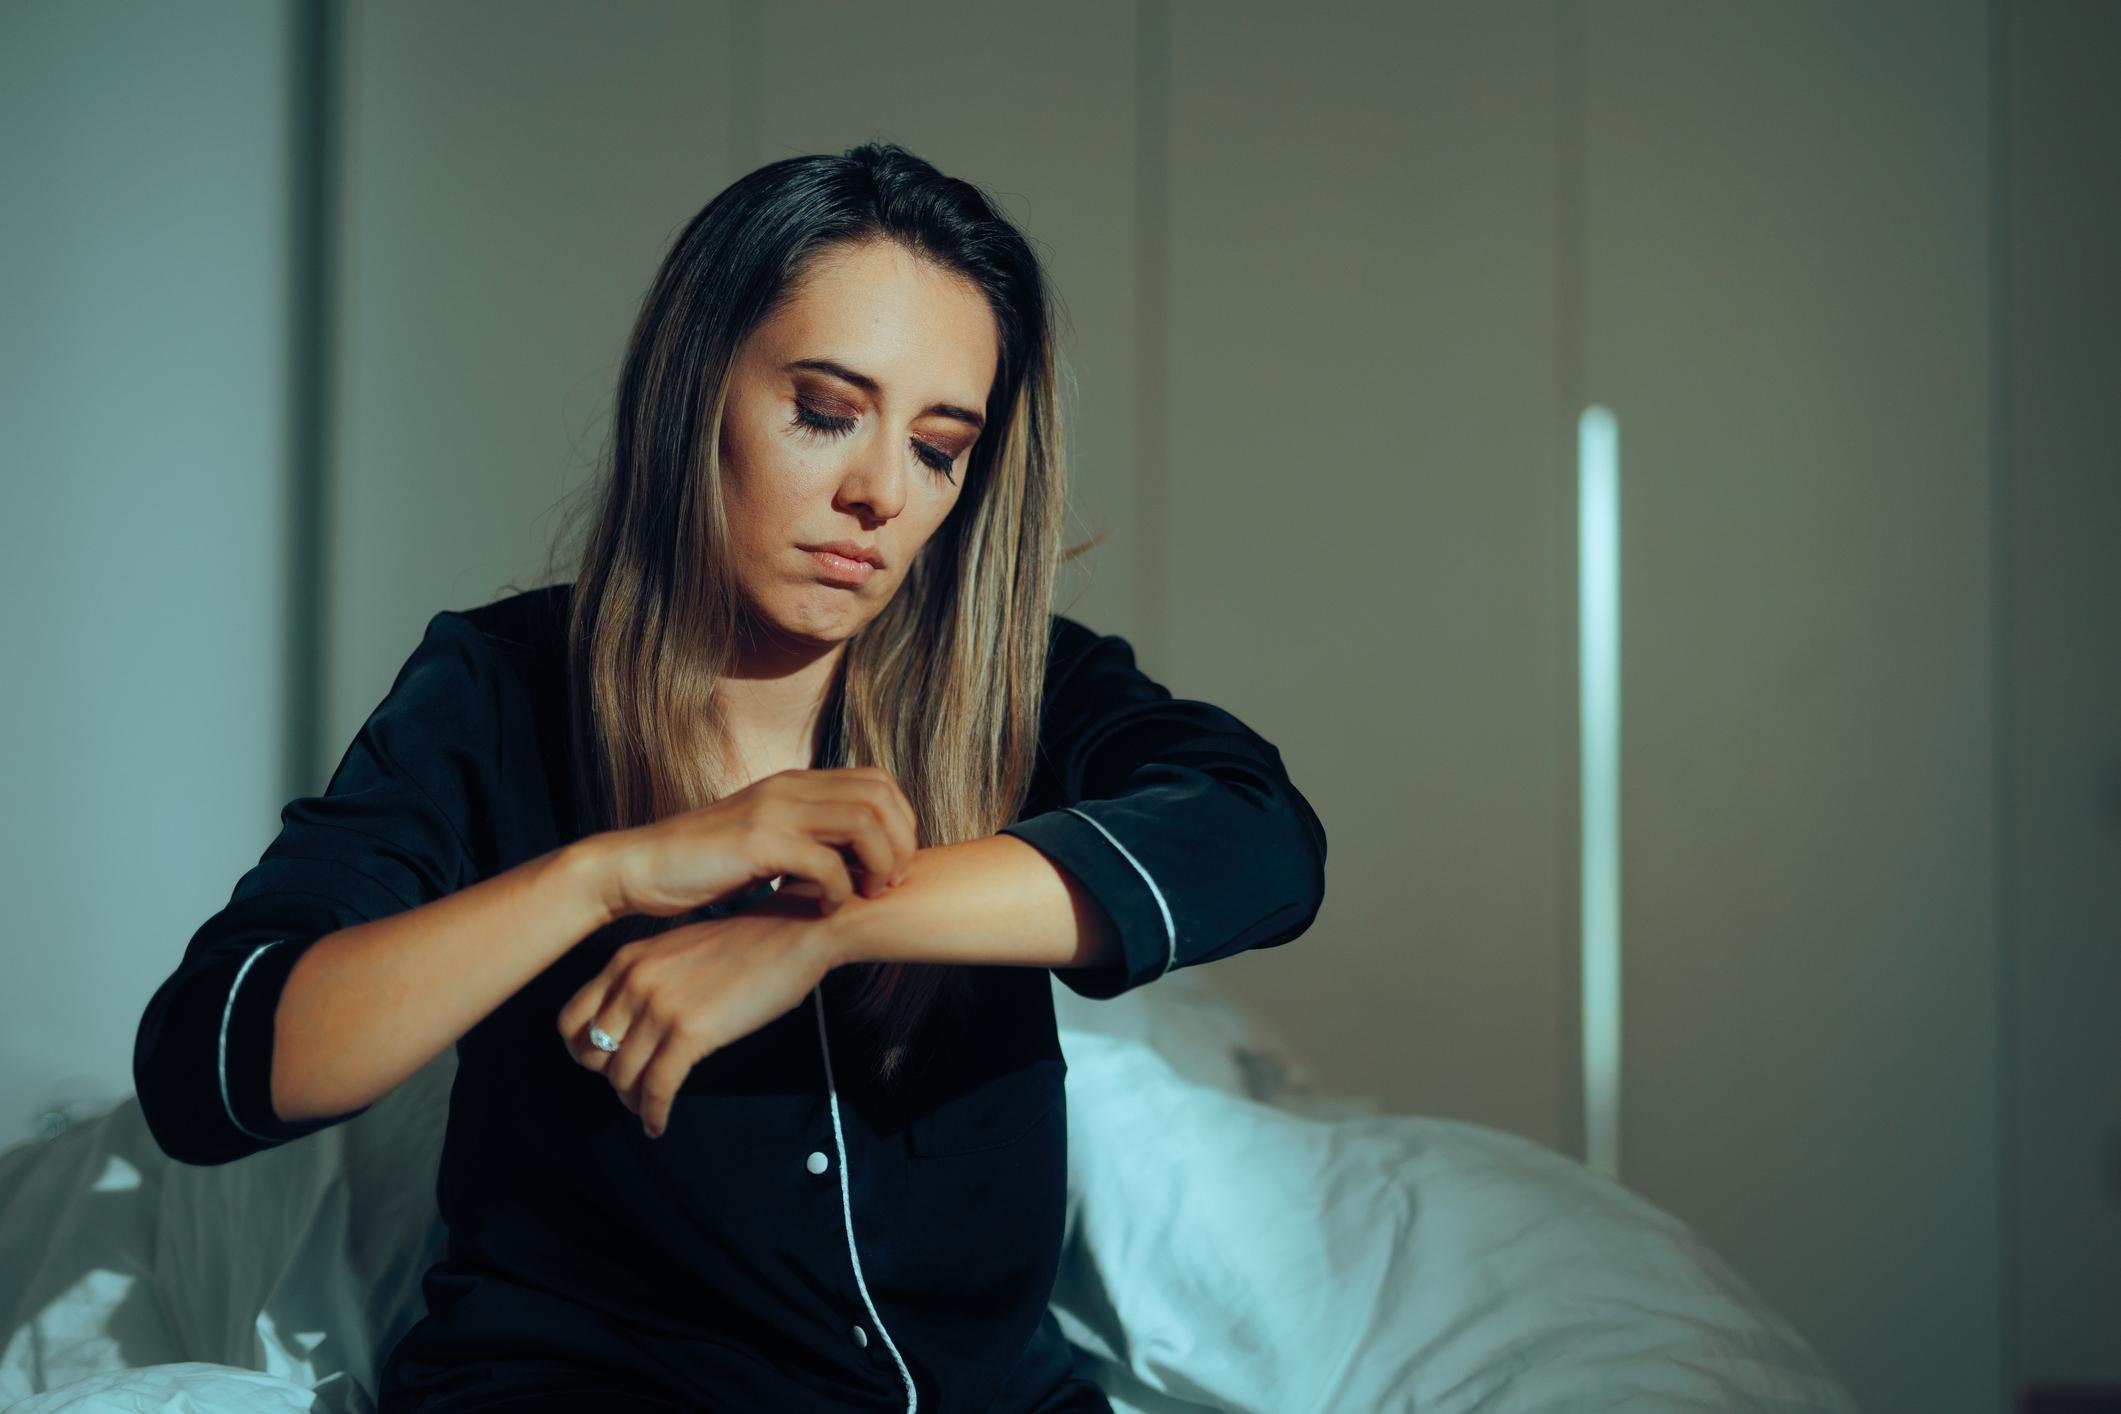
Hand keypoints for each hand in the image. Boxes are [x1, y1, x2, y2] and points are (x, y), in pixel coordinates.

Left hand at [555, 890, 840, 1137]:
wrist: (796, 933)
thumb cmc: (751, 943)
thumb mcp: (680, 950)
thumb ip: (651, 980)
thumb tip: (638, 1023)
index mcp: (628, 961)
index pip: (572, 1019)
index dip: (582, 1051)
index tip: (603, 1064)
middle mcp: (635, 982)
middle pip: (595, 1054)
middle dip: (612, 1079)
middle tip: (634, 1090)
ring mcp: (660, 1008)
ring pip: (624, 1077)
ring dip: (634, 1102)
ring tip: (649, 1111)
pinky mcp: (690, 1033)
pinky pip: (657, 1089)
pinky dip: (654, 1113)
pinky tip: (659, 1124)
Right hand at [591, 766, 918, 922]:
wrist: (638, 867)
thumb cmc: (702, 863)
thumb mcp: (764, 838)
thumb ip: (807, 837)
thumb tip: (856, 859)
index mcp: (795, 783)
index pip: (878, 782)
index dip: (901, 822)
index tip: (895, 864)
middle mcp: (790, 788)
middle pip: (880, 797)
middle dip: (901, 843)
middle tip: (891, 883)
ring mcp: (773, 811)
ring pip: (863, 822)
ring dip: (879, 864)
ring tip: (867, 895)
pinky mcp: (757, 843)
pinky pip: (825, 862)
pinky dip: (839, 889)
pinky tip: (826, 908)